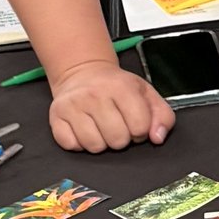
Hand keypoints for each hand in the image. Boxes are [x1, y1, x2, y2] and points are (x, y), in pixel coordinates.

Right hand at [48, 62, 174, 153]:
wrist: (82, 72)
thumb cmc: (116, 87)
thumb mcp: (146, 93)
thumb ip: (162, 116)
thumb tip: (158, 137)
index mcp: (121, 87)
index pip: (140, 127)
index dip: (141, 131)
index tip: (135, 123)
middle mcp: (95, 95)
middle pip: (117, 141)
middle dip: (122, 138)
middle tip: (117, 125)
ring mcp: (73, 105)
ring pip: (94, 146)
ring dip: (101, 142)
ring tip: (101, 127)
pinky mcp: (56, 117)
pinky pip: (72, 146)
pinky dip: (79, 143)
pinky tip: (84, 129)